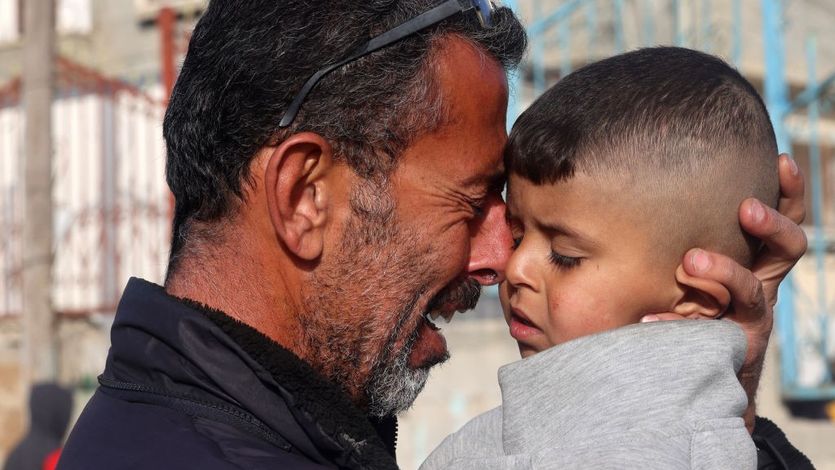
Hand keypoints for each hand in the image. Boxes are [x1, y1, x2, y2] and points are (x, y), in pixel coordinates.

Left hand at [642, 154, 806, 431]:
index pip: (784, 219)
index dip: (789, 192)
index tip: (780, 160)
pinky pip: (710, 331)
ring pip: (753, 290)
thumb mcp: (687, 263)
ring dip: (724, 271)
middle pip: (789, 248)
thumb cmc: (683, 299)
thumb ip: (677, 235)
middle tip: (746, 208)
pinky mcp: (730, 346)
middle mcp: (762, 282)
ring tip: (690, 261)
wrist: (691, 365)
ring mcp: (750, 316)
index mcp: (756, 257)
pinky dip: (676, 323)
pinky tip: (651, 318)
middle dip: (771, 225)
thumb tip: (626, 185)